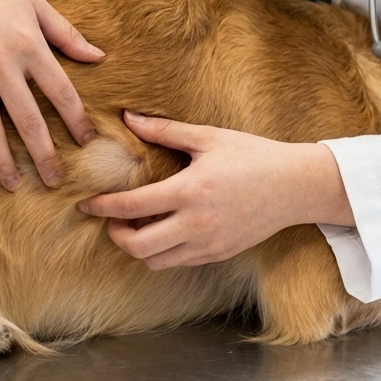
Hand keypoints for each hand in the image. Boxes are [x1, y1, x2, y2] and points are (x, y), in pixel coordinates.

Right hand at [0, 0, 102, 189]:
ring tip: (13, 185)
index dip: (76, 121)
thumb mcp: (36, 3)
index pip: (62, 93)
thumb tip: (98, 57)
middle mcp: (2, 63)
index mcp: (30, 45)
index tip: (86, 142)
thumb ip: (67, 34)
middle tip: (55, 181)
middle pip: (29, 120)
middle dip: (44, 155)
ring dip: (3, 161)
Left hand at [77, 111, 353, 268]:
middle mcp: (196, 225)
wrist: (294, 186)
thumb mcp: (208, 137)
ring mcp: (208, 245)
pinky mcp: (219, 255)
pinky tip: (163, 230)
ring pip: (155, 261)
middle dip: (115, 234)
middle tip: (110, 217)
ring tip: (136, 223)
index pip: (132, 206)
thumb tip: (129, 118)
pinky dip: (162, 252)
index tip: (86, 203)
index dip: (103, 207)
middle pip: (137, 246)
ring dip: (138, 246)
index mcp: (190, 191)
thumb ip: (165, 131)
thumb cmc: (252, 155)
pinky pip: (178, 263)